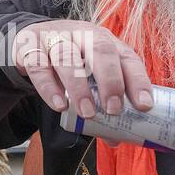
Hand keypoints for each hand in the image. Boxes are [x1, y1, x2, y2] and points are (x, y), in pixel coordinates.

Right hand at [12, 20, 154, 120]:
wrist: (30, 40)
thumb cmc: (69, 60)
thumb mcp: (88, 74)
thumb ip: (101, 102)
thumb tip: (115, 139)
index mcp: (105, 41)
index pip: (127, 57)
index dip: (138, 80)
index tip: (144, 106)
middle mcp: (83, 35)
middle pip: (101, 50)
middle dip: (110, 80)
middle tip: (114, 109)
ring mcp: (56, 38)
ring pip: (68, 57)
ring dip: (79, 87)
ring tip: (87, 112)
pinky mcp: (30, 47)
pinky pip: (39, 66)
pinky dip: (49, 87)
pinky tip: (58, 105)